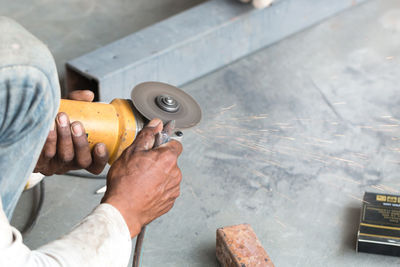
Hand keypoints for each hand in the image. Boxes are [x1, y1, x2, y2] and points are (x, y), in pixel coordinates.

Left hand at [34, 90, 108, 175]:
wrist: (27, 124)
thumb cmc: (52, 121)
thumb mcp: (68, 111)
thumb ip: (78, 102)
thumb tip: (88, 95)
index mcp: (81, 156)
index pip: (96, 165)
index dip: (101, 158)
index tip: (101, 145)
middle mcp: (70, 164)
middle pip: (82, 161)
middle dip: (81, 143)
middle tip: (77, 124)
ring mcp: (54, 165)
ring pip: (64, 157)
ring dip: (64, 137)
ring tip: (61, 117)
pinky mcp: (38, 163)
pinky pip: (44, 155)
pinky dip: (47, 139)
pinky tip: (47, 125)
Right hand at [102, 119, 182, 237]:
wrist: (122, 211)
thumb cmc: (124, 183)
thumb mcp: (131, 152)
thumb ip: (147, 135)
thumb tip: (156, 124)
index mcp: (168, 158)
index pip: (175, 143)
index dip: (163, 143)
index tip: (154, 146)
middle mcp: (176, 173)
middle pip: (170, 160)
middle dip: (159, 160)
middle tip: (142, 164)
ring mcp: (173, 189)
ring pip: (168, 176)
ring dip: (158, 175)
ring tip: (141, 179)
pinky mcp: (169, 202)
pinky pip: (165, 190)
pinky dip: (157, 188)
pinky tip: (144, 189)